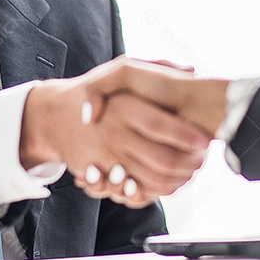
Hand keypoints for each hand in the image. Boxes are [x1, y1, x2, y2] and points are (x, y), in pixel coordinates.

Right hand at [19, 57, 212, 206]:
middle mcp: (115, 134)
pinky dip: (153, 191)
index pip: (161, 124)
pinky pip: (133, 192)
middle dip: (188, 163)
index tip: (204, 139)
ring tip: (189, 172)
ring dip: (176, 179)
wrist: (54, 115)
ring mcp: (108, 157)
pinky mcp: (101, 176)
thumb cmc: (93, 89)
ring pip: (152, 179)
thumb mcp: (122, 70)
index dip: (185, 134)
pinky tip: (165, 182)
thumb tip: (191, 70)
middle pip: (162, 158)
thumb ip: (157, 67)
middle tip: (202, 160)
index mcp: (124, 107)